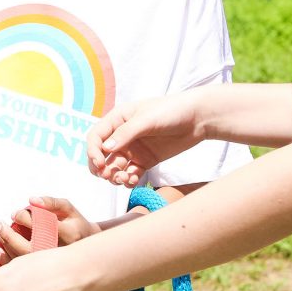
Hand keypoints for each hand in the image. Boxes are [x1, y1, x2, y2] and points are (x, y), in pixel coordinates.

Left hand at [0, 196, 97, 265]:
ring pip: (24, 260)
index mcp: (69, 234)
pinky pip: (23, 271)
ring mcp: (52, 266)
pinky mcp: (45, 273)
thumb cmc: (75, 225)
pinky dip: (8, 261)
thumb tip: (32, 200)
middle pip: (29, 247)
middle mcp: (60, 253)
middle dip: (9, 235)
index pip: (42, 226)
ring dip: (6, 246)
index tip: (15, 213)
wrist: (86, 250)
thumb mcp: (69, 209)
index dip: (24, 218)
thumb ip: (52, 202)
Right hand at [86, 97, 205, 187]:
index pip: (96, 137)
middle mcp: (122, 135)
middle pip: (102, 155)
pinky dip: (128, 180)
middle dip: (101, 168)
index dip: (93, 151)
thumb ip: (126, 133)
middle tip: (108, 176)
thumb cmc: (171, 110)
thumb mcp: (147, 119)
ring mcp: (134, 149)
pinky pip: (131, 173)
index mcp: (118, 119)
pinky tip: (133, 180)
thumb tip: (106, 148)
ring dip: (115, 176)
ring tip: (125, 179)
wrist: (198, 119)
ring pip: (115, 167)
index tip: (100, 164)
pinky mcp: (146, 161)